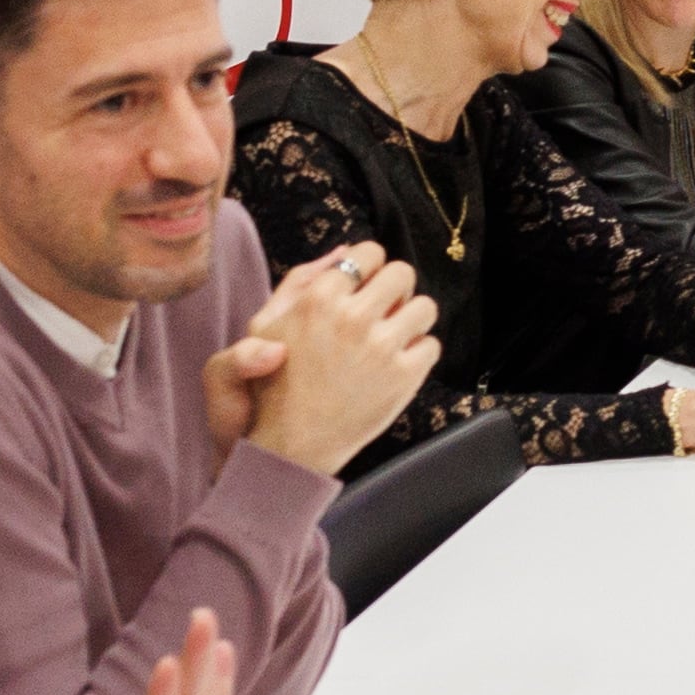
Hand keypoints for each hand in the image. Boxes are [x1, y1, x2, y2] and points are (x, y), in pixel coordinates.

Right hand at [210, 244, 439, 475]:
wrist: (288, 445)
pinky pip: (432, 345)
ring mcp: (381, 348)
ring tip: (390, 338)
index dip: (370, 268)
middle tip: (381, 312)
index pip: (370, 251)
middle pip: (403, 272)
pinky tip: (395, 366)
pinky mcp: (404, 377)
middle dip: (395, 289)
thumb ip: (300, 280)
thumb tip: (344, 249)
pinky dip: (419, 354)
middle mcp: (352, 318)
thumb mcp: (262, 325)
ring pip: (425, 307)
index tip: (364, 287)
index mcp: (318, 299)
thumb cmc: (272, 383)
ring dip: (411, 320)